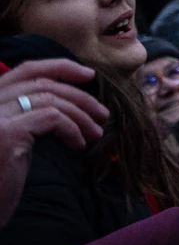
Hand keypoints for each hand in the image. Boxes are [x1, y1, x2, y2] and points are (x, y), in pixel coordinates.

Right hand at [0, 59, 107, 226]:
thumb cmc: (3, 177)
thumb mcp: (17, 137)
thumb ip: (33, 113)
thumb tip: (76, 97)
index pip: (26, 69)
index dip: (60, 67)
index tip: (89, 75)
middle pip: (43, 85)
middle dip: (80, 96)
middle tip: (102, 114)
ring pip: (50, 100)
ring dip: (81, 115)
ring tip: (95, 133)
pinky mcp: (6, 134)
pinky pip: (51, 118)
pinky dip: (72, 127)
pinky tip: (78, 144)